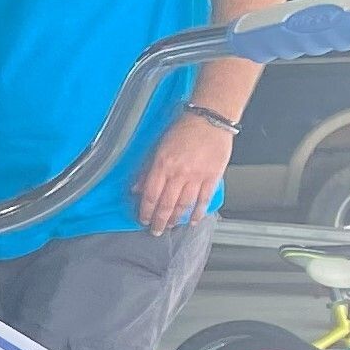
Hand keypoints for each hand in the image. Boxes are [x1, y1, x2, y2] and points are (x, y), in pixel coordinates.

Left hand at [135, 108, 233, 230]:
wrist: (210, 119)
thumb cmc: (184, 129)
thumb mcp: (158, 147)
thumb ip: (147, 169)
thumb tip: (137, 188)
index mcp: (163, 165)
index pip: (150, 195)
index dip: (145, 211)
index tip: (143, 219)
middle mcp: (179, 173)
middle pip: (166, 204)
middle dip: (159, 221)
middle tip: (156, 231)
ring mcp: (197, 176)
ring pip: (184, 204)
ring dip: (176, 219)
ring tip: (171, 226)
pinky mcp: (213, 176)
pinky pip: (204, 199)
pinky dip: (198, 212)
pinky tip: (193, 219)